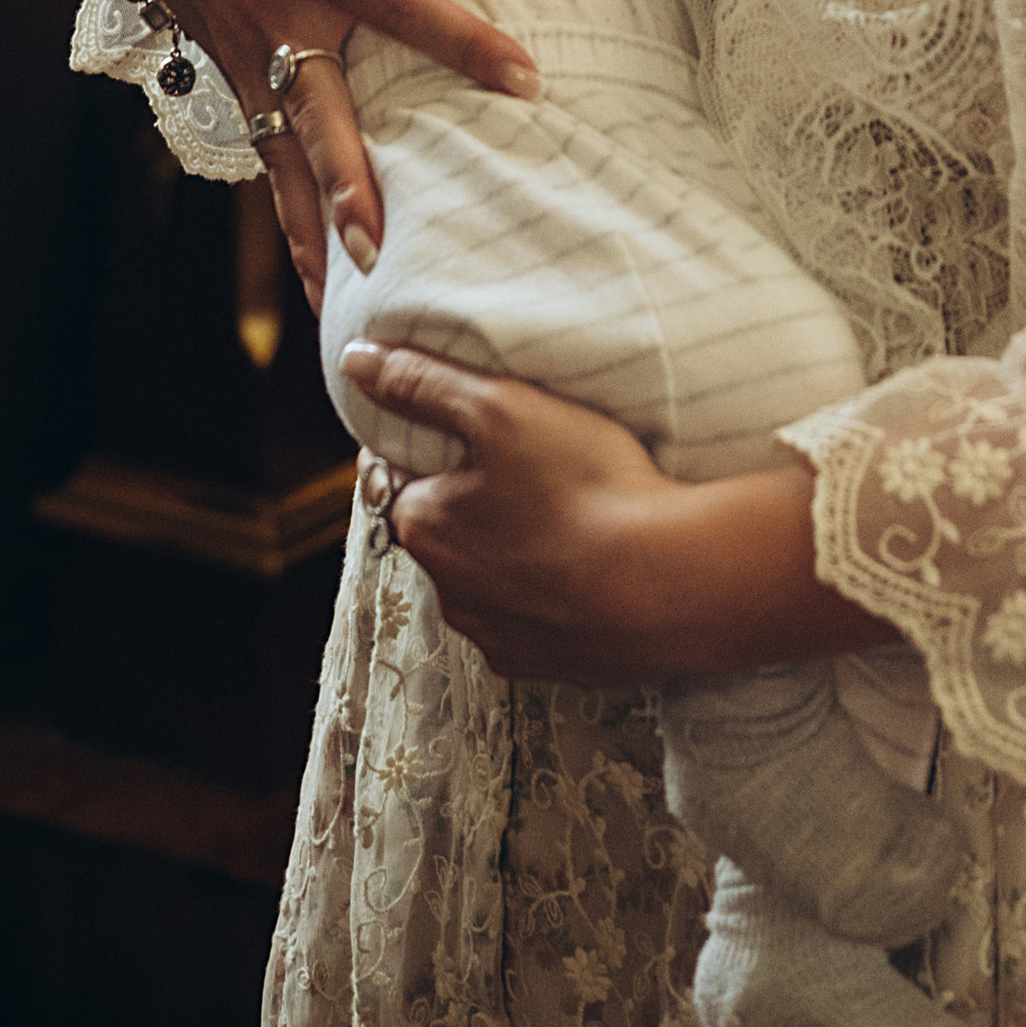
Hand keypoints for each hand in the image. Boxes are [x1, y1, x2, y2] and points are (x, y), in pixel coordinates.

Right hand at [102, 0, 541, 309]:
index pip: (398, 1)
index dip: (461, 38)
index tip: (525, 77)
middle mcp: (276, 13)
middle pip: (317, 111)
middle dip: (346, 180)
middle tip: (379, 243)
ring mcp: (244, 50)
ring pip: (282, 152)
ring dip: (310, 225)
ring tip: (343, 298)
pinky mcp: (226, 69)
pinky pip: (263, 151)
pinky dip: (286, 212)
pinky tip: (314, 276)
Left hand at [345, 344, 895, 681]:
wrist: (670, 588)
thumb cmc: (583, 490)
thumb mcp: (499, 409)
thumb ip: (424, 382)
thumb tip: (356, 361)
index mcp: (423, 526)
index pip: (404, 473)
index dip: (438, 442)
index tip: (482, 426)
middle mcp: (447, 592)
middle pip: (450, 528)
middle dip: (478, 499)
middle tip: (537, 463)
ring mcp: (498, 636)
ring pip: (492, 577)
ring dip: (516, 550)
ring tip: (574, 513)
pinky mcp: (548, 665)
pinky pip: (537, 619)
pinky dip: (554, 594)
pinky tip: (594, 565)